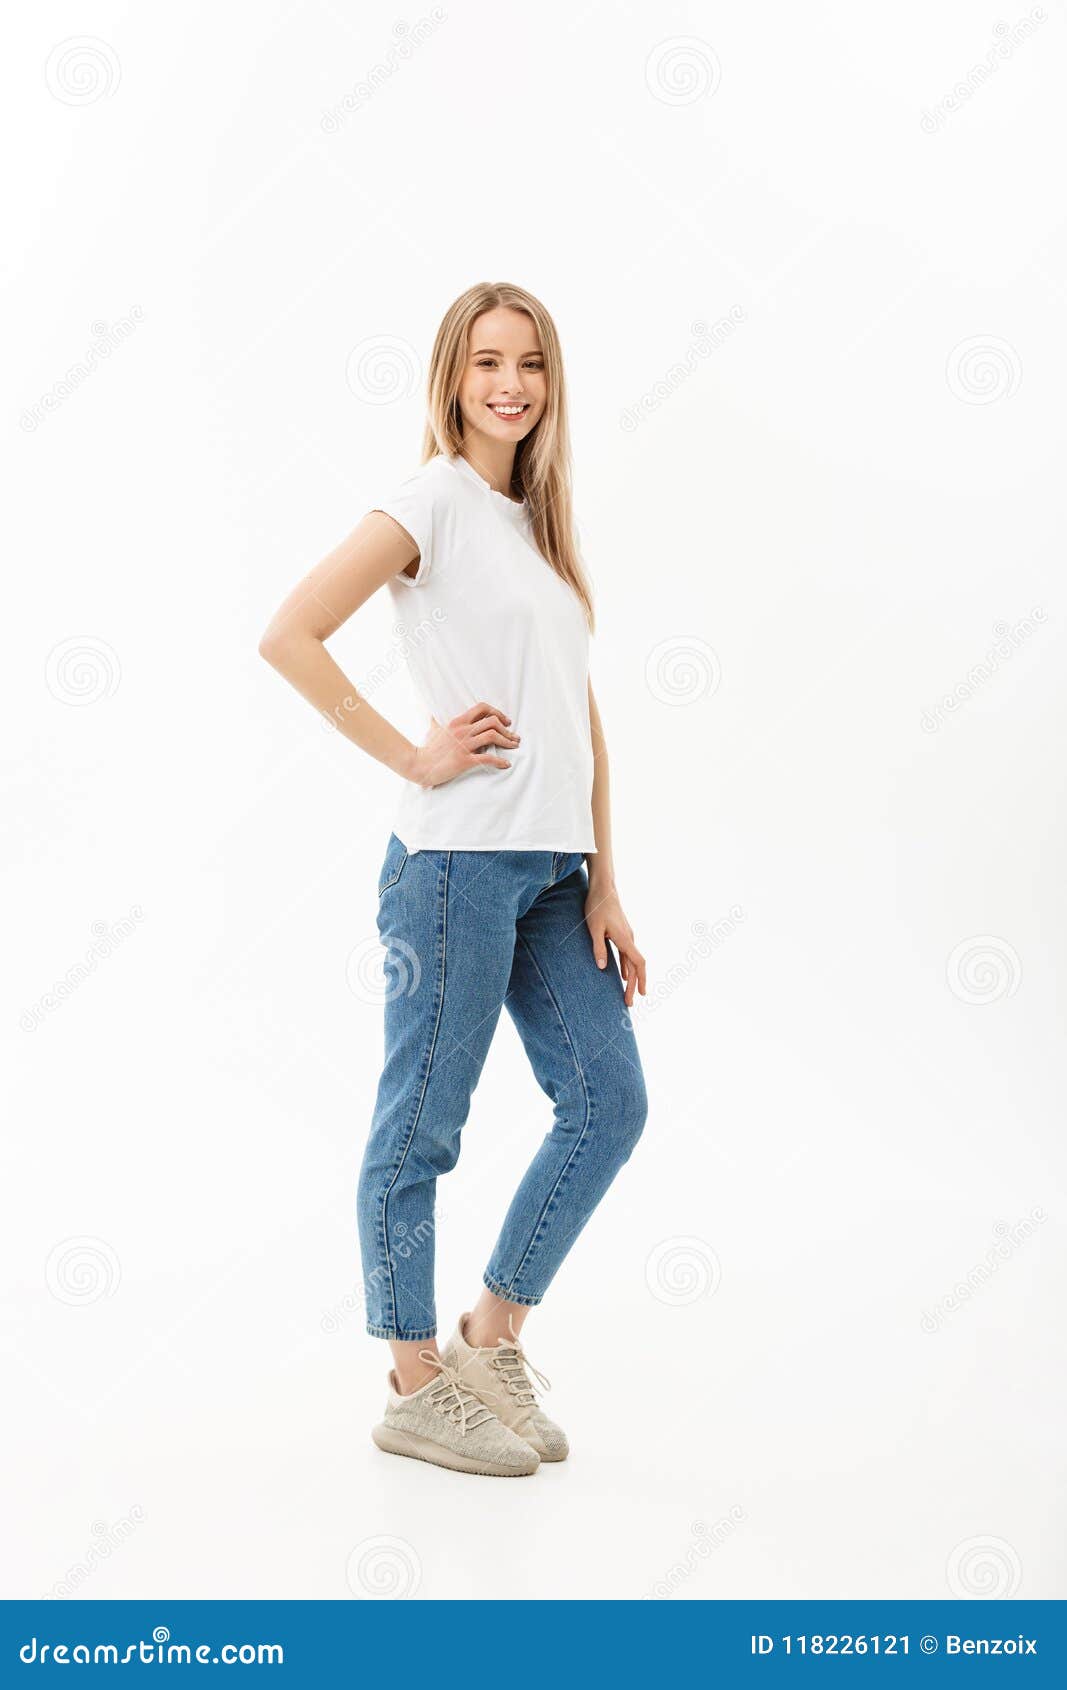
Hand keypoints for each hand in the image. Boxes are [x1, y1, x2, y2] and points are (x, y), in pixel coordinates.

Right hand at [411, 700, 519, 788]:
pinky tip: (506, 764)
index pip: (482, 708)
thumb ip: (437, 720)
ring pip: (492, 737)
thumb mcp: (433, 729)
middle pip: (492, 722)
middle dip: (507, 729)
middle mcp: (462, 730)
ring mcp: (463, 745)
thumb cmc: (428, 748)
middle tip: (514, 736)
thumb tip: (433, 713)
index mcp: (457, 721)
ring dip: (507, 741)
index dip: (497, 712)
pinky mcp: (464, 760)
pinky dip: (499, 761)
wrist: (418, 764)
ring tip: (514, 746)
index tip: (506, 721)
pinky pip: (486, 759)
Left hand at [585, 887, 646, 1006]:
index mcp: (625, 939)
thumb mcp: (594, 928)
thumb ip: (598, 948)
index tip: (642, 994)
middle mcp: (629, 938)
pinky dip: (627, 968)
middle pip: (636, 966)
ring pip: (632, 961)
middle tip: (629, 1003)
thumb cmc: (597, 907)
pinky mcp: (621, 934)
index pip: (638, 963)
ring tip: (628, 993)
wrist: (603, 888)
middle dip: (635, 986)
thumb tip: (603, 968)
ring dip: (631, 978)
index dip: (641, 979)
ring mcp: (626, 936)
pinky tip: (624, 976)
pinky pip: (627, 955)